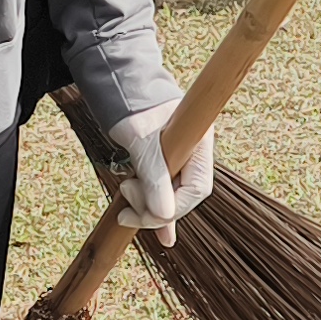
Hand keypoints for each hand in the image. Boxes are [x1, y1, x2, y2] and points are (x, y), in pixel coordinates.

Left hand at [110, 98, 216, 247]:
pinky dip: (157, 209)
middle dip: (156, 208)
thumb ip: (153, 175)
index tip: (142, 214)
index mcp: (199, 142)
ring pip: (172, 195)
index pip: (197, 188)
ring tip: (126, 193)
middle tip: (126, 197)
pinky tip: (162, 235)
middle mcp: (195, 153)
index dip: (172, 208)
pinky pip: (165, 192)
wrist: (122, 84)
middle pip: (186, 195)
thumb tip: (164, 213)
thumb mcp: (140, 138)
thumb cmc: (132, 104)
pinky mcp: (167, 164)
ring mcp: (182, 159)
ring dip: (149, 206)